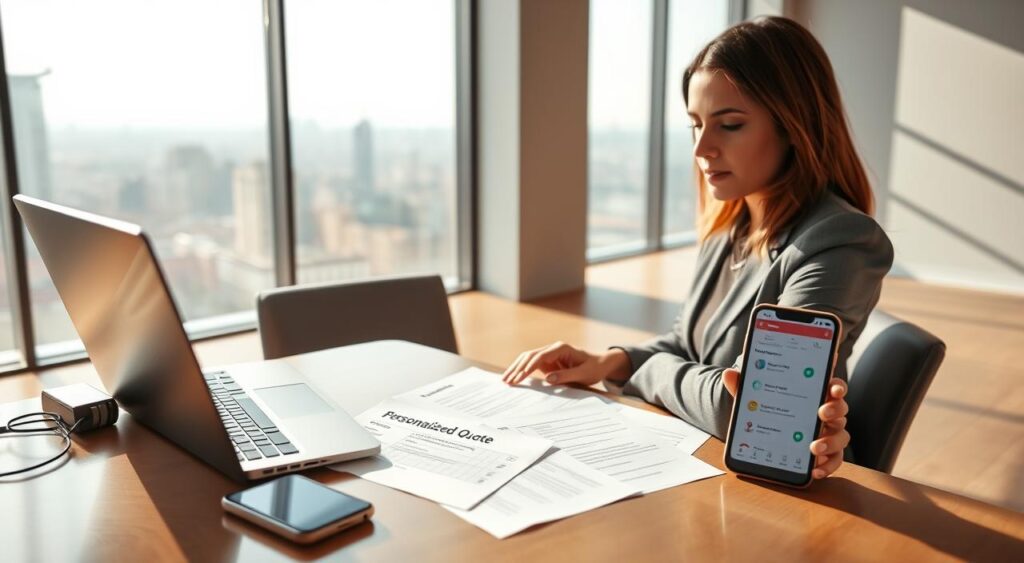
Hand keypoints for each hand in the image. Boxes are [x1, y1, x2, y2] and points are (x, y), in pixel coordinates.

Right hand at [502, 342, 630, 385]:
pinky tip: (514, 378)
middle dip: (518, 368)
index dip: (528, 366)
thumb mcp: (584, 374)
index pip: (540, 356)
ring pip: (528, 359)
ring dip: (517, 369)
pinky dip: (522, 371)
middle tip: (507, 380)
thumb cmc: (594, 368)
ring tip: (505, 380)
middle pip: (530, 355)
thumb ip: (566, 376)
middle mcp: (553, 349)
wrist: (601, 363)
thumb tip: (548, 378)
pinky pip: (532, 365)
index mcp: (561, 348)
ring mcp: (549, 355)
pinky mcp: (548, 362)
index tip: (519, 376)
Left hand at [723, 369, 849, 479]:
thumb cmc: (768, 409)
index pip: (833, 386)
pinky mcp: (826, 454)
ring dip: (831, 441)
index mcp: (813, 394)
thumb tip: (728, 374)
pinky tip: (815, 470)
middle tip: (821, 413)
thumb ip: (745, 386)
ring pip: (841, 436)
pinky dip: (828, 466)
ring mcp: (828, 434)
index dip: (837, 386)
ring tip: (813, 447)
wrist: (764, 434)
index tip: (833, 388)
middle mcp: (826, 413)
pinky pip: (835, 460)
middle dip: (835, 410)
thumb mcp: (755, 397)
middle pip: (841, 409)